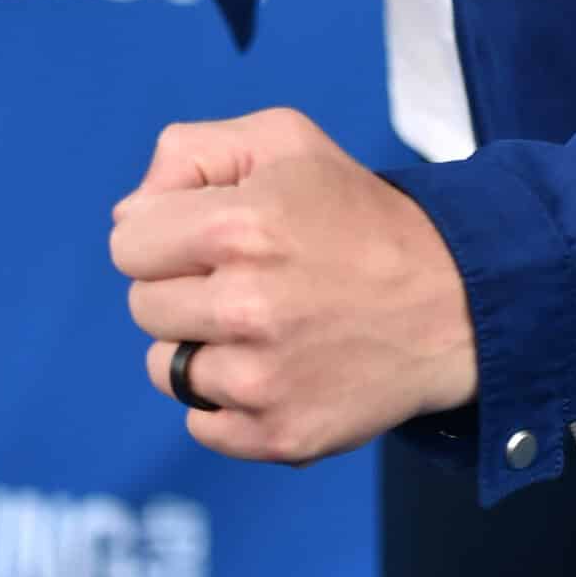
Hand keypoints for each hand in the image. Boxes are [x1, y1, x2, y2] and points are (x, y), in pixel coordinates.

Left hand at [108, 106, 477, 465]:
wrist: (447, 301)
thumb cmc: (355, 213)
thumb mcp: (283, 141)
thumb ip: (190, 152)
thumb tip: (128, 215)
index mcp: (239, 225)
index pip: (128, 242)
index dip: (163, 233)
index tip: (207, 234)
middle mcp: (245, 306)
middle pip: (143, 305)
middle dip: (183, 286)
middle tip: (245, 276)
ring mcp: (262, 380)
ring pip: (166, 367)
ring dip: (201, 345)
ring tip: (263, 322)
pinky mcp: (279, 435)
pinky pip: (201, 423)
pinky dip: (226, 400)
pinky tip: (276, 365)